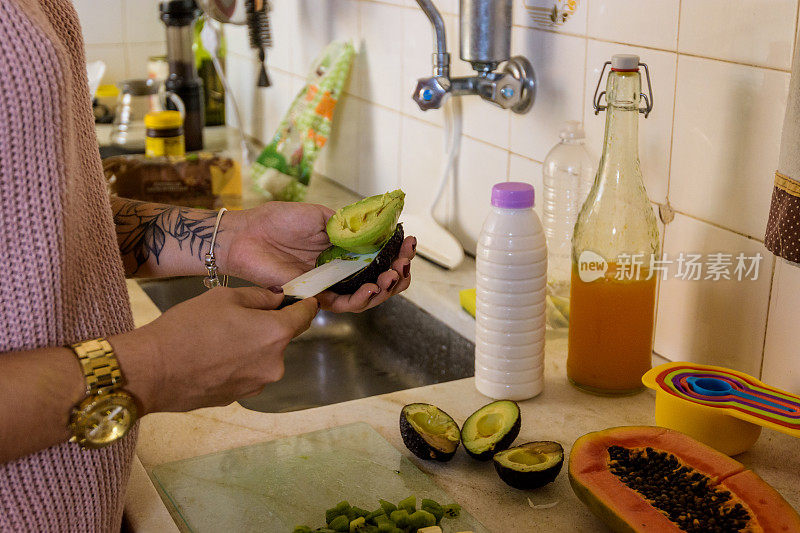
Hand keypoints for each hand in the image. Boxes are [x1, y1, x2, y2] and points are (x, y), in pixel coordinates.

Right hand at [112, 286, 317, 413]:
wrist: (152, 371)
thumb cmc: (187, 328)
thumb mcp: (224, 297)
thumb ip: (259, 297)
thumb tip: (278, 300)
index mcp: (275, 334)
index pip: (305, 317)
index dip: (306, 305)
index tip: (306, 299)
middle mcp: (274, 364)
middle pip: (281, 338)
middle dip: (268, 326)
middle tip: (238, 316)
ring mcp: (257, 384)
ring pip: (263, 357)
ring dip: (251, 346)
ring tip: (218, 338)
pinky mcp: (239, 398)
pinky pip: (246, 373)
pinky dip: (237, 363)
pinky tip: (211, 357)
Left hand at [220, 202, 416, 312]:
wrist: (249, 235)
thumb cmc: (279, 221)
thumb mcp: (322, 215)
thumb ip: (349, 225)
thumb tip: (377, 230)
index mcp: (345, 249)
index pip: (380, 256)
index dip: (398, 253)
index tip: (409, 244)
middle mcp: (341, 269)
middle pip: (379, 280)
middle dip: (398, 274)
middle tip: (404, 264)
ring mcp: (330, 284)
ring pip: (366, 296)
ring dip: (385, 289)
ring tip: (392, 277)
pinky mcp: (316, 296)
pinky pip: (344, 304)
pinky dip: (361, 299)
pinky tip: (372, 289)